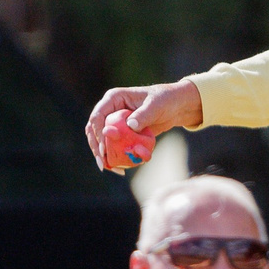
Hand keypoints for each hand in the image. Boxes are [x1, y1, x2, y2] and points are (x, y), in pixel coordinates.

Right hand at [86, 79, 202, 170]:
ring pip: (101, 141)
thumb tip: (130, 125)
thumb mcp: (156, 106)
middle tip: (104, 164)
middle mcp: (110, 110)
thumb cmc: (165, 100)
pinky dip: (116, 157)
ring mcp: (114, 122)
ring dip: (104, 156)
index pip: (97, 116)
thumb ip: (143, 115)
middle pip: (94, 130)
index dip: (97, 133)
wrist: (174, 108)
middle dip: (97, 148)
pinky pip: (114, 147)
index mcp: (113, 99)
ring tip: (113, 169)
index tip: (104, 149)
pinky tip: (122, 169)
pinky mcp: (121, 133)